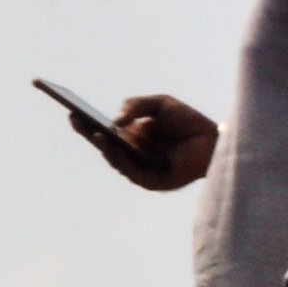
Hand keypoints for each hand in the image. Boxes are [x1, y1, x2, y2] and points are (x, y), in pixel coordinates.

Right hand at [76, 92, 215, 192]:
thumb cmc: (189, 122)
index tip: (72, 110)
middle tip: (74, 118)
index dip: (88, 123)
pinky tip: (113, 143)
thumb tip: (115, 120)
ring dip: (102, 145)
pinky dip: (119, 157)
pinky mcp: (150, 181)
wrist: (215, 140)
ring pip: (114, 158)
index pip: (104, 131)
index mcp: (131, 138)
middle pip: (104, 145)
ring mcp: (139, 169)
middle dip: (87, 132)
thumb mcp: (160, 104)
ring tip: (94, 130)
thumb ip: (137, 105)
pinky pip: (129, 170)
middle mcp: (131, 154)